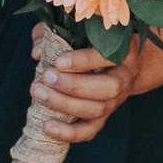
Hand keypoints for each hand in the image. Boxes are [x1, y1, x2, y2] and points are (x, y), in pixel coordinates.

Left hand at [30, 22, 148, 146]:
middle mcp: (124, 77)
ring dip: (65, 104)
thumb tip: (38, 52)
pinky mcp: (104, 117)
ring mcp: (115, 100)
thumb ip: (55, 33)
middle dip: (74, 85)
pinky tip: (47, 126)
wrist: (119, 63)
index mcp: (123, 51)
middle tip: (46, 77)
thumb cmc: (91, 41)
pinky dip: (69, 132)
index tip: (58, 62)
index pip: (108, 57)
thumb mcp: (77, 30)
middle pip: (108, 88)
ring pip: (98, 109)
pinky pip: (90, 130)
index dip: (83, 61)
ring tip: (38, 93)